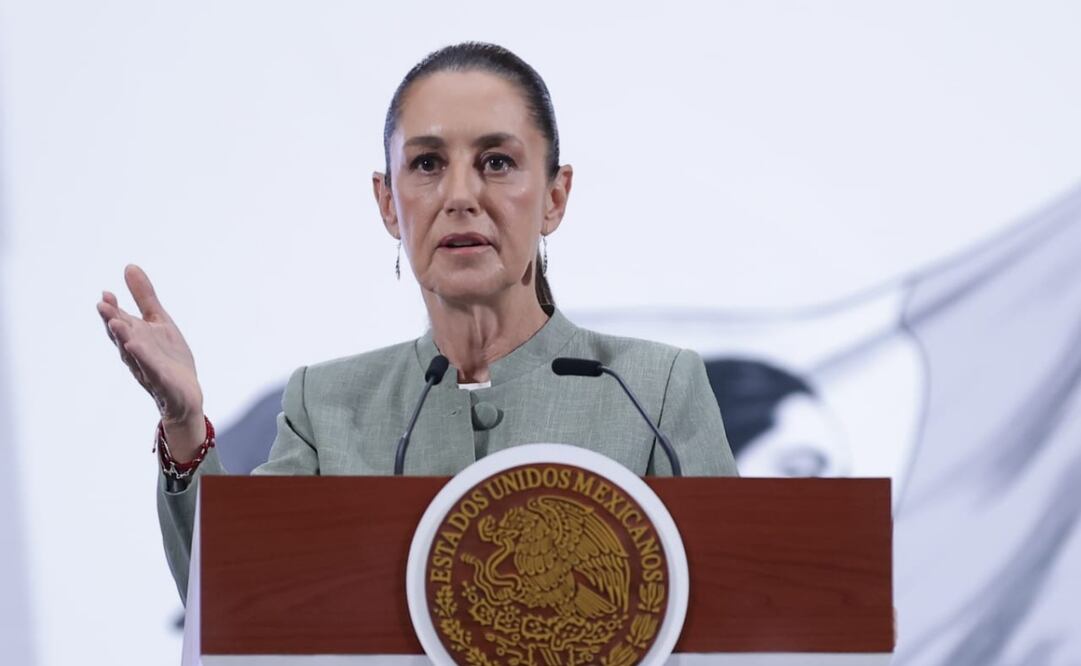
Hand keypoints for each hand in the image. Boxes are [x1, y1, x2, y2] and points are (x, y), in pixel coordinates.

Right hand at [97, 264, 205, 460]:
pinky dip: (146, 361)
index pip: (121, 323)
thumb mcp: (159, 322)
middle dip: (113, 322)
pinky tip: (139, 348)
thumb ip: (144, 297)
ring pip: (134, 355)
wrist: (186, 395)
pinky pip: (154, 373)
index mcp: (135, 338)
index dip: (112, 310)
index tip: (106, 294)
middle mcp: (137, 355)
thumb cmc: (168, 357)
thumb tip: (129, 266)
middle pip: (122, 337)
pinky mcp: (164, 384)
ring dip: (125, 340)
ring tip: (117, 324)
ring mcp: (149, 370)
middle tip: (103, 305)